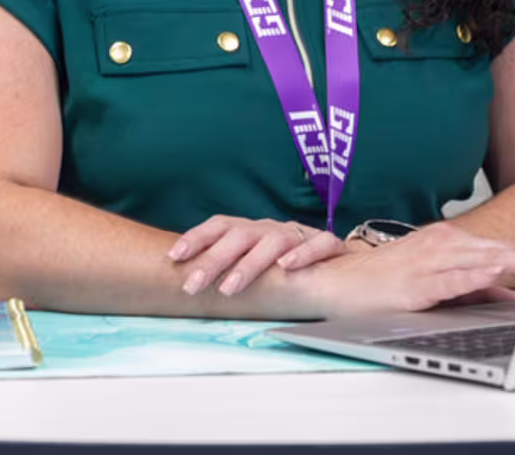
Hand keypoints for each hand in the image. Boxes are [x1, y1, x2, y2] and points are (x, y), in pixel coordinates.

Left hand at [168, 215, 344, 296]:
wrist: (339, 260)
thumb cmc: (286, 264)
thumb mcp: (255, 261)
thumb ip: (228, 268)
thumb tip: (184, 284)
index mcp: (251, 230)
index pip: (220, 225)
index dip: (197, 237)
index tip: (174, 256)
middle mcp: (271, 229)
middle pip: (240, 236)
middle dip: (213, 260)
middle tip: (192, 286)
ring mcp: (298, 235)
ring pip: (273, 241)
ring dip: (249, 264)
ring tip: (229, 288)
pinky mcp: (327, 245)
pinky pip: (317, 244)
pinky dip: (301, 254)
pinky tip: (285, 268)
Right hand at [295, 222, 514, 318]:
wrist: (336, 283)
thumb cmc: (385, 281)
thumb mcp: (435, 279)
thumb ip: (473, 286)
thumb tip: (512, 296)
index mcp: (446, 242)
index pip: (497, 246)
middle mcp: (439, 246)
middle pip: (494, 249)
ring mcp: (425, 264)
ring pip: (476, 259)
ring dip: (509, 261)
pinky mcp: (413, 285)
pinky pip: (449, 279)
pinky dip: (474, 276)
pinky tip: (494, 275)